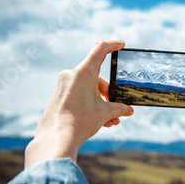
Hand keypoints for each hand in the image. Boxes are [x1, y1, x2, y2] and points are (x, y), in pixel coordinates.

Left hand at [24, 40, 133, 167]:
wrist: (56, 138)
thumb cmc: (80, 121)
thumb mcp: (105, 113)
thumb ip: (119, 108)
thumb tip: (128, 110)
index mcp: (84, 72)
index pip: (100, 49)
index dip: (113, 45)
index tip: (121, 45)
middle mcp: (71, 74)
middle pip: (97, 78)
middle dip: (109, 94)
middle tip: (118, 110)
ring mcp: (63, 84)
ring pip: (88, 88)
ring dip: (101, 103)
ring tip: (109, 121)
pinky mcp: (59, 94)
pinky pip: (79, 94)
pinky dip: (90, 104)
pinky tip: (98, 121)